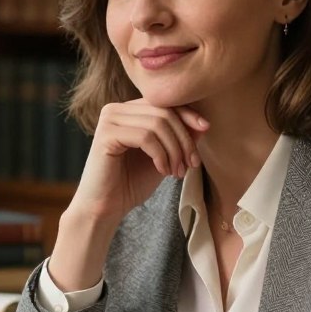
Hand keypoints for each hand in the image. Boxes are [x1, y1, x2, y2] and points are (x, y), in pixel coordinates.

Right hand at [69, 99, 208, 225]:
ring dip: (175, 150)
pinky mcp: (106, 134)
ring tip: (177, 172)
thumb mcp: (164, 157)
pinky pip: (145, 137)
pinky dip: (161, 155)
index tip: (205, 130)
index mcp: (127, 110)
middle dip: (184, 139)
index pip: (164, 103)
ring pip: (157, 124)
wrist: (105, 208)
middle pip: (164, 112)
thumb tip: (203, 123)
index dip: (188, 114)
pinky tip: (163, 171)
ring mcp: (109, 120)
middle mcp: (115, 109)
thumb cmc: (131, 183)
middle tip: (191, 164)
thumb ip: (179, 139)